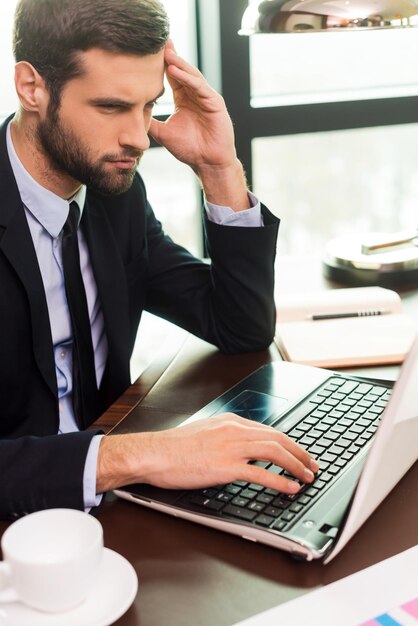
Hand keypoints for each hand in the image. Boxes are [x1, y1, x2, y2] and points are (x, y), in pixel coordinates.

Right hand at [97, 413, 318, 494]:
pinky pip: (261, 474)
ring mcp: (231, 447)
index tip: (299, 452)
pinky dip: (280, 481)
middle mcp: (234, 430)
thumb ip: (225, 436)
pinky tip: (290, 488)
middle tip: (313, 465)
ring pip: (274, 452)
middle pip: (277, 438)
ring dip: (296, 465)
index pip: (268, 430)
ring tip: (307, 476)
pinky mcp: (225, 466)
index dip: (289, 442)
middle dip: (300, 452)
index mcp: (229, 421)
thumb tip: (241, 448)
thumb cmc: (173, 447)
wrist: (154, 453)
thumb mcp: (204, 432)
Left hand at [149, 43, 248, 209]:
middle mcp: (196, 96)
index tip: (149, 53)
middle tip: (160, 42)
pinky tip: (175, 71)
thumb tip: (133, 117)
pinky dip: (187, 78)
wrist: (207, 163)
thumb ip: (152, 123)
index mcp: (184, 100)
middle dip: (171, 57)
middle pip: (182, 71)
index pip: (172, 78)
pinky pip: (200, 86)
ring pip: (191, 75)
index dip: (162, 65)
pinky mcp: (215, 103)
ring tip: (166, 53)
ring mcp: (206, 98)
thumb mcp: (164, 133)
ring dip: (178, 64)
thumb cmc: (190, 150)